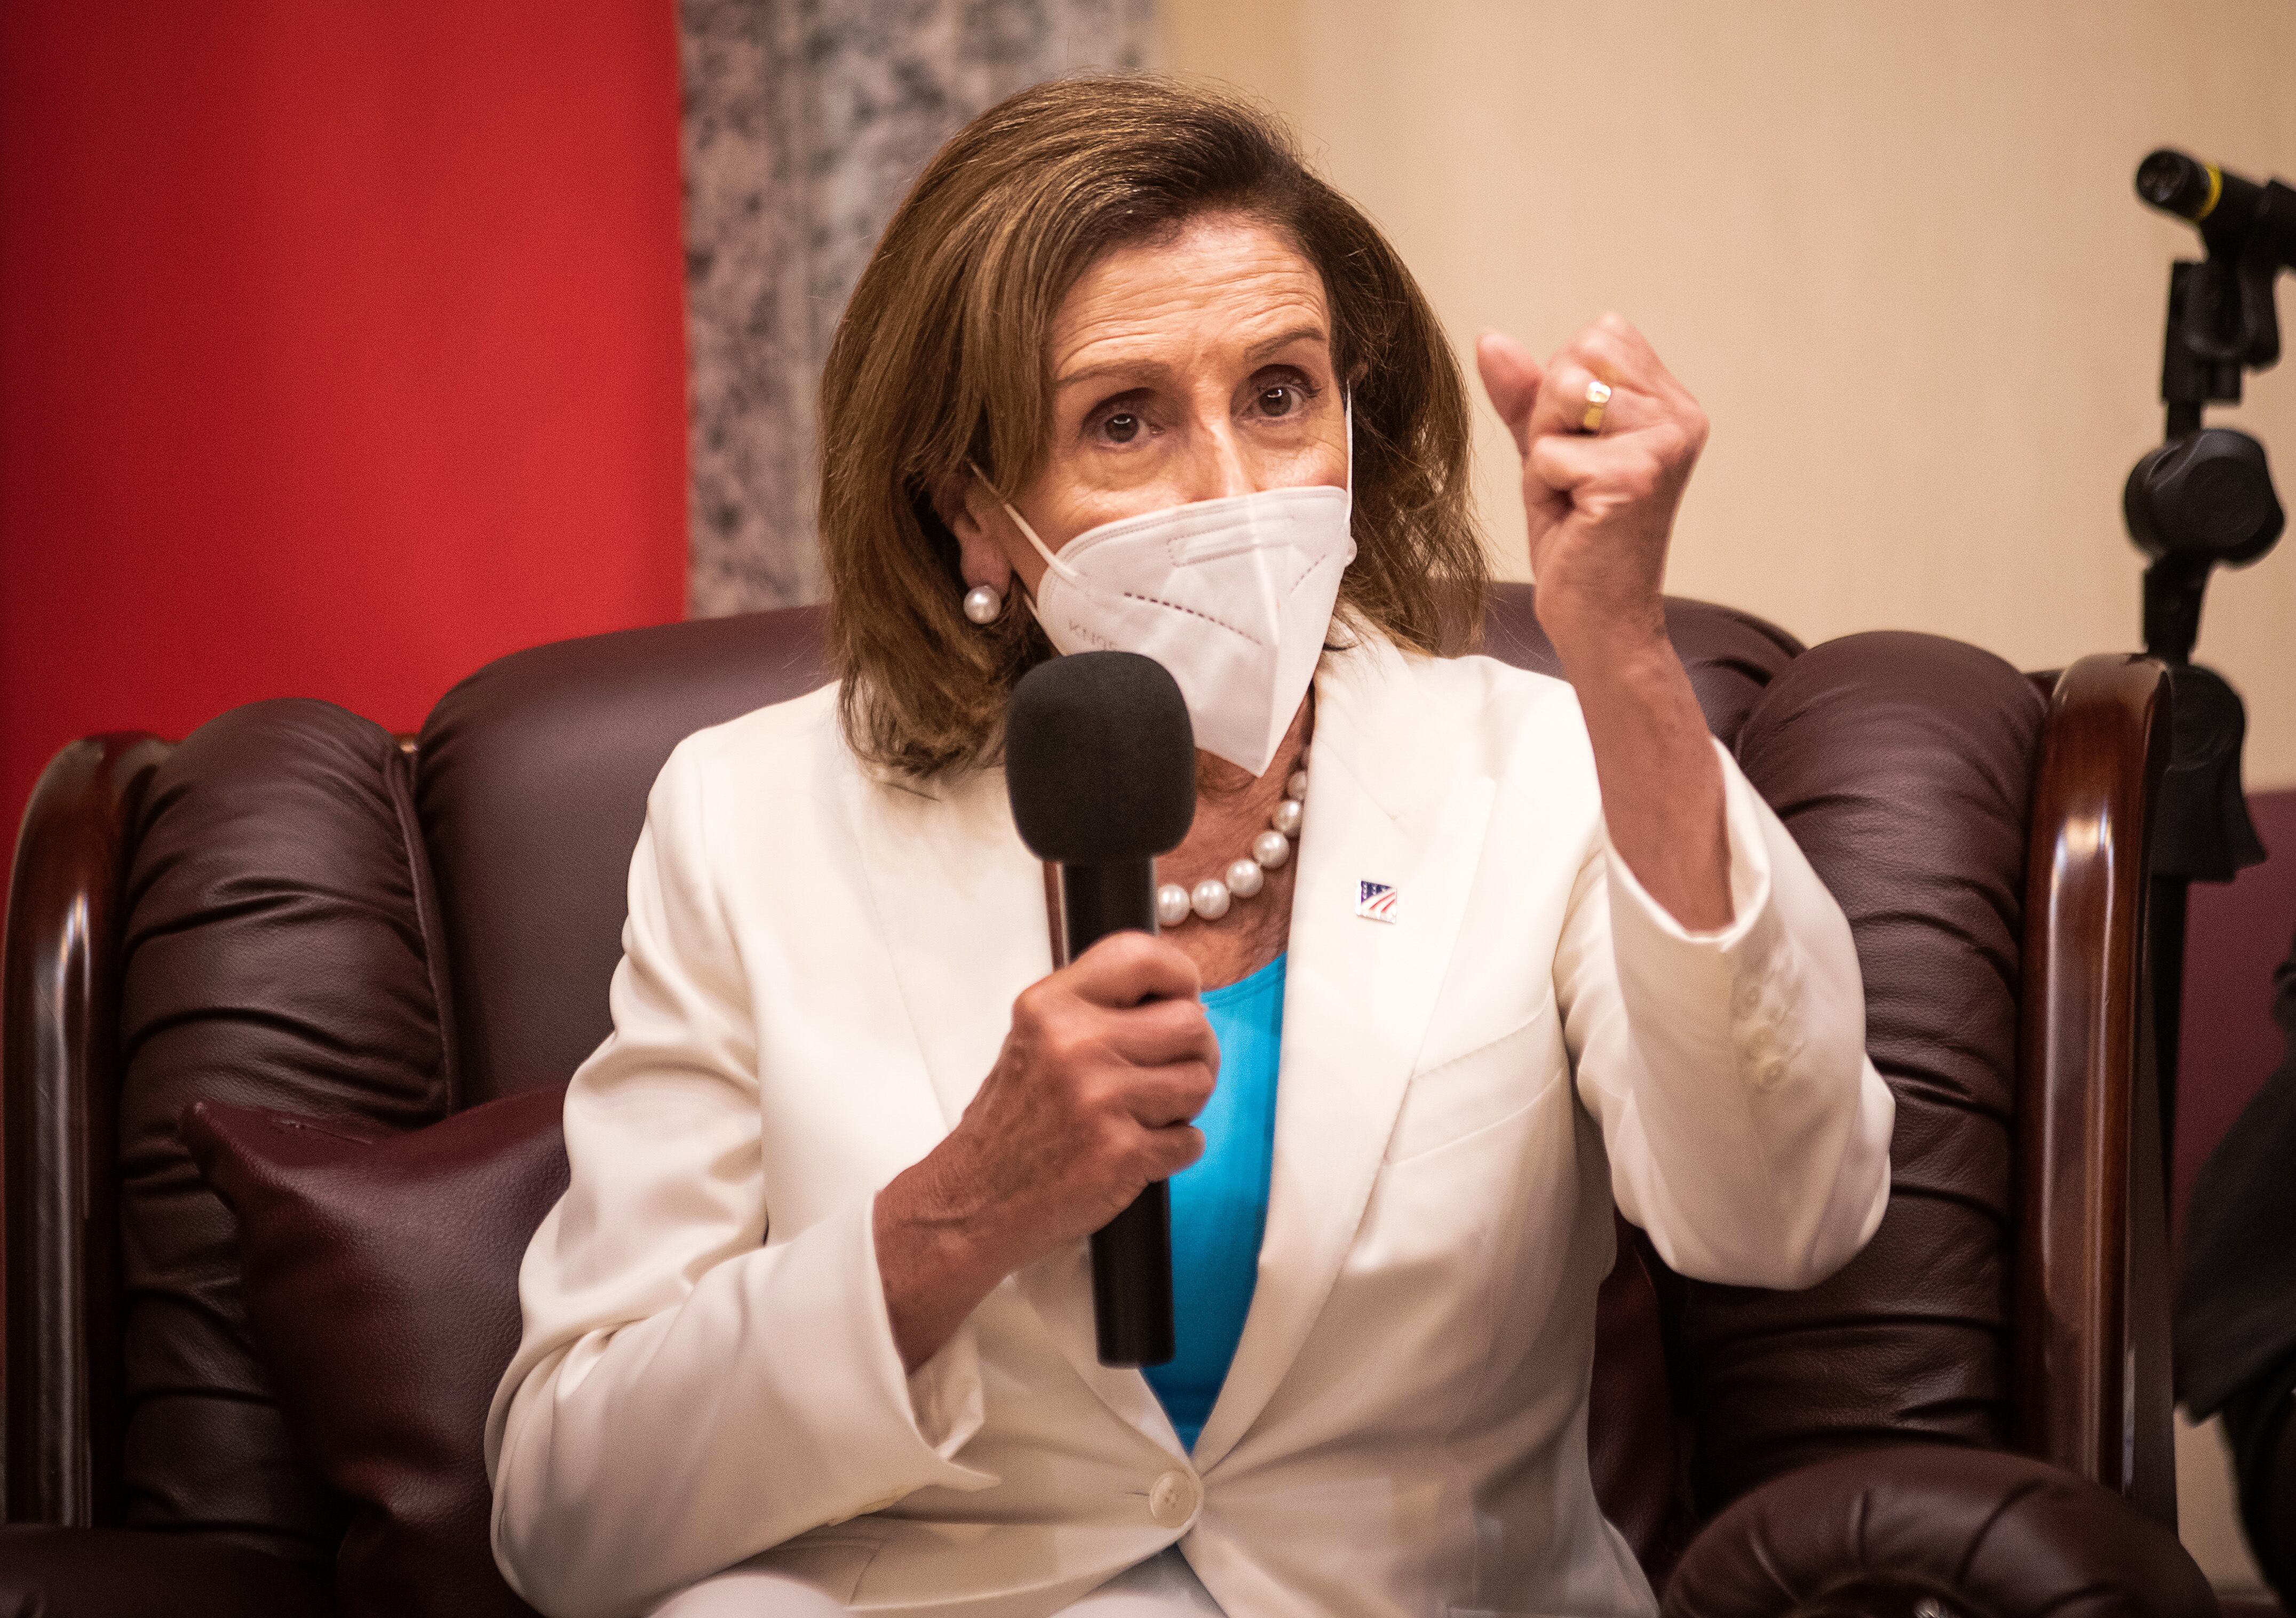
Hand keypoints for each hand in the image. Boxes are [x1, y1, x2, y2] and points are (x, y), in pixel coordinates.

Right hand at [874, 932, 1217, 1368]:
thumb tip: (1183, 998)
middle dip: (1194, 1052)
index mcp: (1051, 1006)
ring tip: (1142, 1117)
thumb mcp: (1036, 1040)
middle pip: (1191, 1023)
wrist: (972, 1202)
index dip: (1179, 977)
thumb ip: (1097, 1010)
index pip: (1141, 956)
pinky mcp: (1120, 1152)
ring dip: (1184, 1106)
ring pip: (1200, 1081)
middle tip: (1168, 1074)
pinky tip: (1133, 1152)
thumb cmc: (1010, 1126)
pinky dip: (1173, 1151)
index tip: (1184, 998)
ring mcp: (1099, 1098)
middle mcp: (1075, 1043)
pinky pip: (1191, 1140)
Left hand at [1475, 315, 1708, 667]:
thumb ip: (1525, 394)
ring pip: (1563, 396)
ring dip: (1545, 450)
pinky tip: (1574, 517)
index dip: (1563, 386)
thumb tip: (1490, 339)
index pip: (1599, 334)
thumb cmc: (1577, 536)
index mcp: (1670, 402)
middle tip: (1571, 475)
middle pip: (1579, 354)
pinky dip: (1544, 486)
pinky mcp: (1636, 477)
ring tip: (1572, 493)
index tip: (1579, 447)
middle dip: (1550, 414)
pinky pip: (1550, 451)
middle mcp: (1679, 415)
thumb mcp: (1547, 450)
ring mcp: (1664, 443)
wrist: (1599, 618)